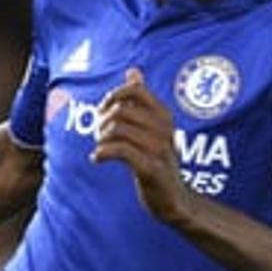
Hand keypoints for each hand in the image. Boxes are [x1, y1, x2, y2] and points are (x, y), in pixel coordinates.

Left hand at [91, 68, 188, 222]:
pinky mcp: (151, 169)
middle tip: (99, 135)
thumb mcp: (153, 127)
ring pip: (117, 129)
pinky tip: (97, 159)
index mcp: (164, 116)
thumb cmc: (159, 161)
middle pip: (120, 110)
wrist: (174, 199)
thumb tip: (133, 71)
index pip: (134, 91)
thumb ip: (142, 99)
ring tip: (100, 148)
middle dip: (102, 121)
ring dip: (101, 138)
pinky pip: (120, 150)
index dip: (113, 96)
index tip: (104, 110)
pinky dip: (102, 153)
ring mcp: (159, 150)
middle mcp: (164, 130)